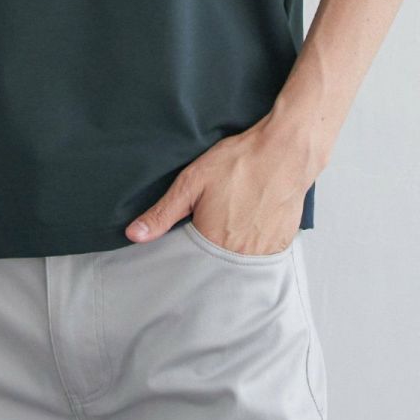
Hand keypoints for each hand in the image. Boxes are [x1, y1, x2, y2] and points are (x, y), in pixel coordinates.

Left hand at [123, 124, 309, 255]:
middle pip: (216, 267)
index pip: (191, 266)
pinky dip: (253, 247)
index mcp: (212, 241)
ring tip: (232, 224)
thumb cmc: (239, 162)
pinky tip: (250, 224)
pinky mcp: (282, 244)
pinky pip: (261, 257)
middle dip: (209, 254)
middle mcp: (239, 255)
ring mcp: (263, 252)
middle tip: (212, 225)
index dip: (186, 255)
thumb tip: (134, 235)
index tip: (187, 241)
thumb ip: (163, 213)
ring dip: (231, 252)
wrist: (285, 151)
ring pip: (239, 265)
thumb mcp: (192, 181)